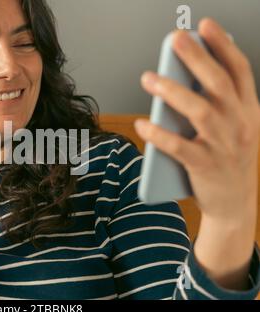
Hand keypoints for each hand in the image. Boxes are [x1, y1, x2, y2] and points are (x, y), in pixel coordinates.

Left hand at [135, 18, 259, 221]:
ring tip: (148, 78)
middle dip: (197, 58)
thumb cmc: (228, 161)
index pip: (239, 71)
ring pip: (199, 111)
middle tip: (175, 39)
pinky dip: (159, 134)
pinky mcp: (205, 167)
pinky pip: (178, 147)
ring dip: (172, 92)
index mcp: (248, 111)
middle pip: (218, 84)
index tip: (205, 25)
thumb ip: (216, 104)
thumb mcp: (233, 129)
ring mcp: (224, 146)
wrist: (234, 205)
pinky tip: (142, 123)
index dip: (222, 46)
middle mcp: (240, 125)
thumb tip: (182, 78)